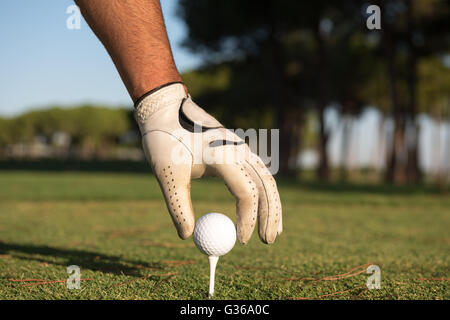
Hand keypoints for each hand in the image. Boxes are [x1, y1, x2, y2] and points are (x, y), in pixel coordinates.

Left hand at [135, 83, 281, 243]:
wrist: (165, 107)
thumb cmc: (164, 139)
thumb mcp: (166, 174)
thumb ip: (178, 206)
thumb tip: (188, 236)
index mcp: (222, 155)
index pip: (246, 192)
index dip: (247, 219)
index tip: (241, 241)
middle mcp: (238, 150)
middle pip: (266, 185)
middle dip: (270, 215)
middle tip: (268, 242)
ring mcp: (240, 147)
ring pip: (267, 178)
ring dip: (273, 205)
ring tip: (275, 231)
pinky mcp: (237, 149)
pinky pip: (259, 173)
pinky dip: (265, 193)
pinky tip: (264, 208)